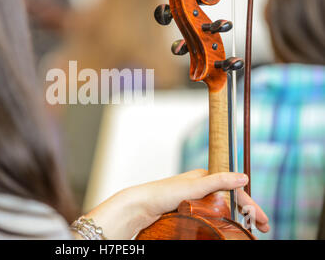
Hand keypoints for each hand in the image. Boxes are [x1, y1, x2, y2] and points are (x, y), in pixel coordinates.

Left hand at [82, 169, 268, 239]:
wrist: (141, 204)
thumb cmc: (164, 193)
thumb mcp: (195, 186)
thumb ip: (219, 181)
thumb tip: (243, 177)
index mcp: (205, 177)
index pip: (235, 190)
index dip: (251, 205)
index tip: (264, 220)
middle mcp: (201, 187)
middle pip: (231, 199)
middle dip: (248, 212)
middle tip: (263, 227)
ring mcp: (195, 198)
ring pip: (223, 208)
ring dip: (238, 218)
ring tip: (249, 229)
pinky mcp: (188, 209)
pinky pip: (212, 214)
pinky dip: (224, 221)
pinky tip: (228, 227)